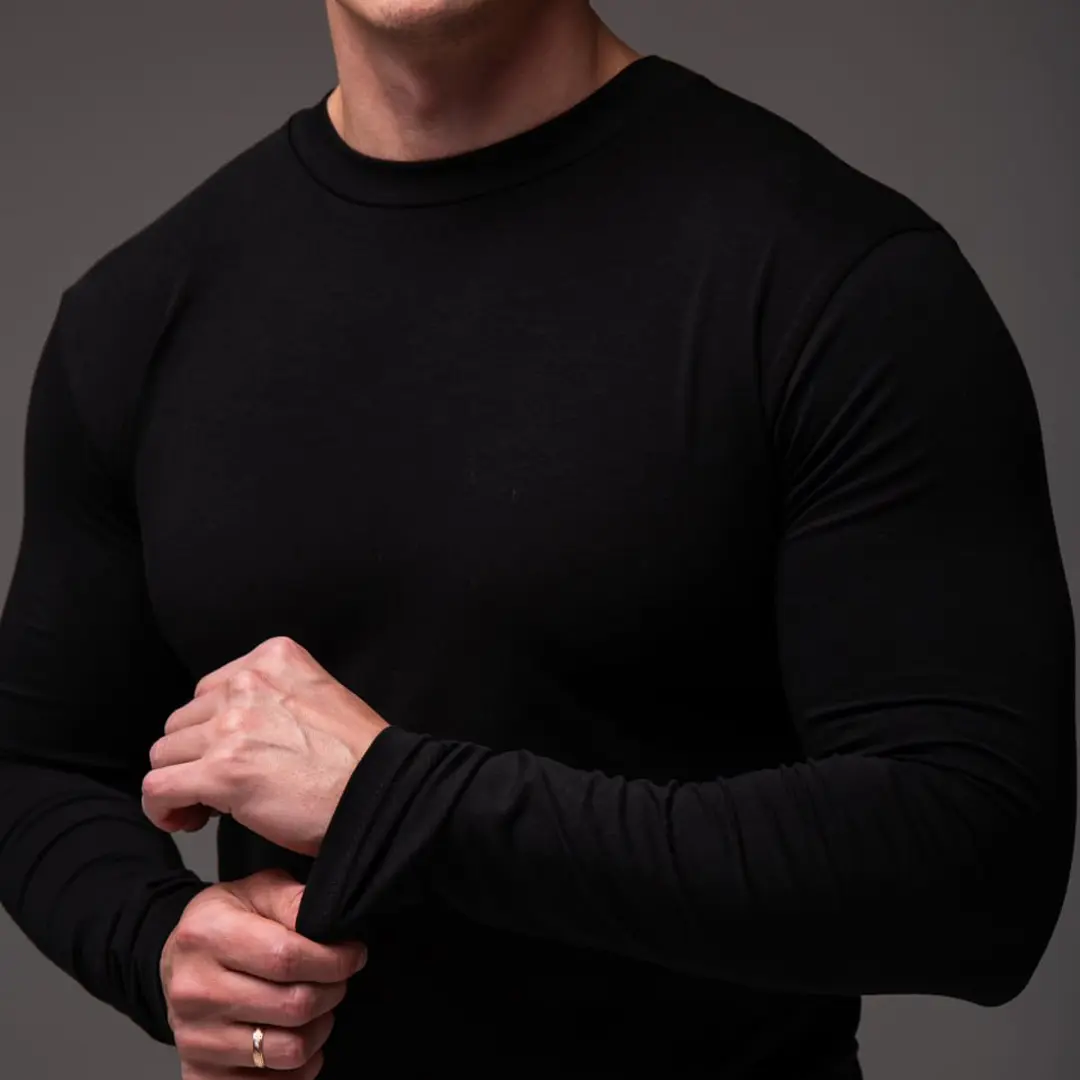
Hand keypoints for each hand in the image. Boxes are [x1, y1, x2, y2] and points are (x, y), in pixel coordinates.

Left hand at [142, 635, 388, 855]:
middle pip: (183, 720)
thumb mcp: (318, 695)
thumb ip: (272, 696)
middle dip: (195, 755)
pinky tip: (183, 819)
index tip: (231, 755)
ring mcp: (233, 726)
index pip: (210, 690)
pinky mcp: (222, 772)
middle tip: (221, 786)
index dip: (213, 729)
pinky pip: (157, 787)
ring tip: (208, 806)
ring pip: (165, 753)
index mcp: (273, 658)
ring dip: (181, 780)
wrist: (380, 792)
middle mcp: (248, 683)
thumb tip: (227, 729)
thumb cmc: (358, 757)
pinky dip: (162, 808)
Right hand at [161, 867, 366, 1078]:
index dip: (334, 960)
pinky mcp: (200, 1075)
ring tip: (317, 1007)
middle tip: (337, 979)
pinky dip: (298, 1069)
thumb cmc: (225, 923)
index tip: (354, 955)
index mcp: (208, 936)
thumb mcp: (256, 891)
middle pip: (294, 1007)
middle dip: (333, 991)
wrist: (175, 962)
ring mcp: (195, 1039)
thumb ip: (293, 900)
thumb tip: (330, 924)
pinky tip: (297, 1037)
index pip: (288, 958)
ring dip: (319, 1029)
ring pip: (289, 1051)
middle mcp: (195, 991)